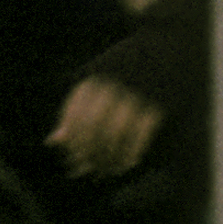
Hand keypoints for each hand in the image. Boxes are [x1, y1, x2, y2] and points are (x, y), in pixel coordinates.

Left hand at [50, 74, 164, 178]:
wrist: (169, 52)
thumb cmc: (126, 74)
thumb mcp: (97, 86)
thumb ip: (75, 112)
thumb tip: (53, 141)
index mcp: (95, 77)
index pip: (75, 114)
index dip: (73, 141)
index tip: (72, 158)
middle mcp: (113, 82)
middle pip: (94, 125)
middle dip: (90, 152)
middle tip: (89, 170)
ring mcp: (137, 92)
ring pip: (116, 132)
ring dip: (109, 157)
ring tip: (106, 171)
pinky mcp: (159, 102)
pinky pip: (140, 134)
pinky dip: (131, 152)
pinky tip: (126, 165)